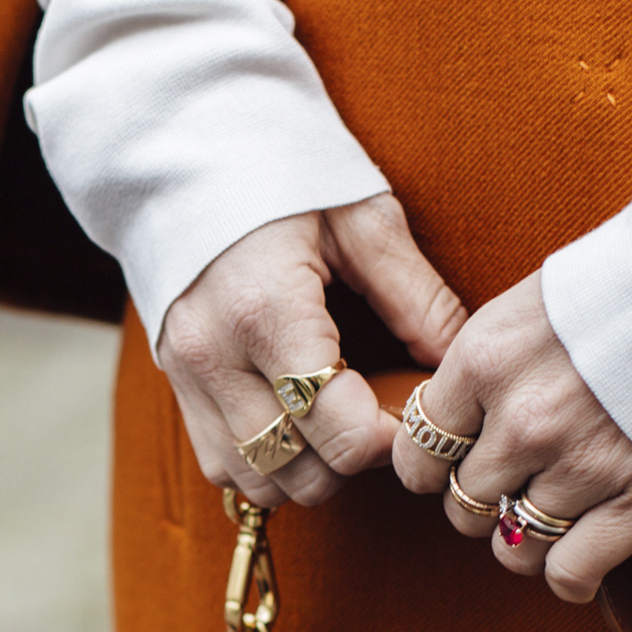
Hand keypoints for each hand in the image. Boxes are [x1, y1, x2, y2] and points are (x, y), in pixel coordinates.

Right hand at [159, 194, 465, 506]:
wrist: (183, 148)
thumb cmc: (282, 168)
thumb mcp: (363, 217)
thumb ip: (417, 297)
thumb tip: (458, 365)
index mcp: (265, 309)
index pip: (341, 430)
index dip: (392, 436)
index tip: (413, 405)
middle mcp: (214, 355)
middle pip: (304, 471)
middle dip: (355, 456)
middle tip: (381, 409)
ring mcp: (185, 375)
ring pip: (260, 483)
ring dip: (310, 467)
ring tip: (338, 416)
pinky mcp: (173, 383)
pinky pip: (224, 465)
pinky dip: (267, 460)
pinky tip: (296, 417)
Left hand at [393, 270, 631, 602]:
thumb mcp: (543, 301)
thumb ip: (495, 363)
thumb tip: (463, 413)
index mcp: (488, 359)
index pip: (419, 445)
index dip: (430, 464)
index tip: (448, 463)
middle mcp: (523, 421)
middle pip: (464, 504)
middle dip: (482, 501)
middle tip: (512, 484)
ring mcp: (580, 468)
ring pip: (512, 547)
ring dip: (525, 539)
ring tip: (551, 514)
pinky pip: (571, 572)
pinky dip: (569, 576)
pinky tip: (579, 558)